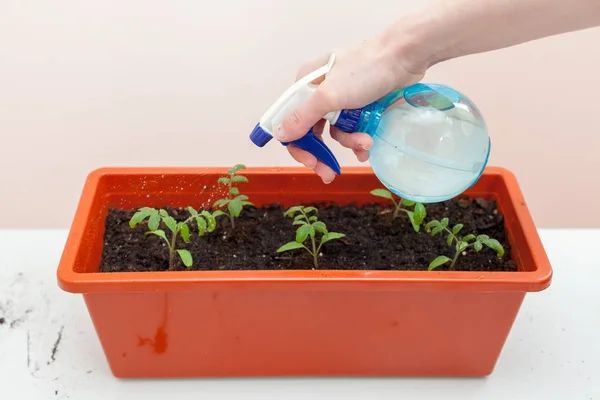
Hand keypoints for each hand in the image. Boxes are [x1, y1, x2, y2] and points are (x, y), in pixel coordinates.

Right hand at [274, 36, 424, 182]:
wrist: (404, 57)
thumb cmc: (365, 70)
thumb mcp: (329, 96)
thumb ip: (302, 117)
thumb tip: (279, 134)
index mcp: (306, 85)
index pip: (291, 121)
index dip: (298, 144)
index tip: (310, 162)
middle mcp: (320, 93)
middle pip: (312, 131)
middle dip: (322, 153)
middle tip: (328, 174)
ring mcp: (342, 99)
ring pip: (337, 132)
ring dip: (350, 142)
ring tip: (366, 143)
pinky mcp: (361, 105)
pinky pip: (354, 129)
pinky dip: (360, 139)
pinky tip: (369, 144)